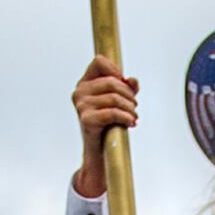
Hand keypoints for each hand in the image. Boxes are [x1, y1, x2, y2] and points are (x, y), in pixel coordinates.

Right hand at [71, 58, 139, 193]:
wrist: (100, 153)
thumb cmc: (109, 125)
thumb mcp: (119, 103)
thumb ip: (127, 88)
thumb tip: (133, 80)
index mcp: (85, 83)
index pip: (99, 62)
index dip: (116, 70)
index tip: (125, 85)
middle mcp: (79, 92)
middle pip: (112, 82)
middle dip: (129, 95)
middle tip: (134, 107)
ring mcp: (81, 106)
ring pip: (114, 97)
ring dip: (130, 108)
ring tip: (134, 116)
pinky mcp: (86, 120)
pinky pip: (112, 112)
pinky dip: (126, 117)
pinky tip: (131, 123)